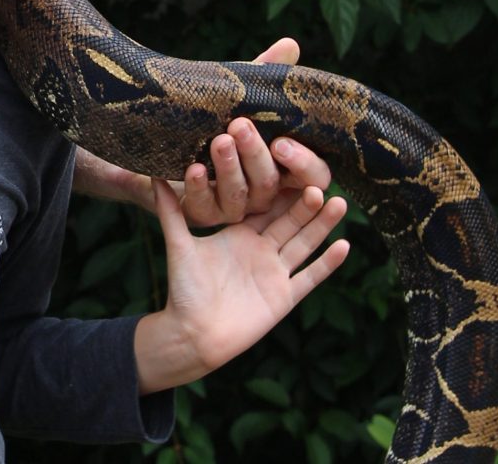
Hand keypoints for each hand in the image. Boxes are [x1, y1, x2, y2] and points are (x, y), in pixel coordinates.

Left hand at [71, 38, 334, 222]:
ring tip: (217, 140)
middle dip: (256, 155)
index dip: (303, 163)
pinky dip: (197, 187)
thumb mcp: (236, 97)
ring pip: (239, 197)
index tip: (283, 141)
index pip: (313, 176)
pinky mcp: (202, 215)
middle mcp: (264, 194)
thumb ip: (264, 75)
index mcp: (284, 169)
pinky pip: (203, 207)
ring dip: (228, 169)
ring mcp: (234, 208)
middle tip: (239, 126)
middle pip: (271, 184)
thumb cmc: (211, 118)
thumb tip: (290, 45)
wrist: (158, 143)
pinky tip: (192, 168)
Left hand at [134, 179, 350, 392]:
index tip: (292, 165)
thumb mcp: (179, 244)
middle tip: (321, 180)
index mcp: (240, 235)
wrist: (192, 332)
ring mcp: (276, 274)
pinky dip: (327, 264)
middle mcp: (261, 251)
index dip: (280, 190)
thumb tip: (152, 175)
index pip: (265, 207)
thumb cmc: (184, 289)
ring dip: (323, 226)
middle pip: (290, 222)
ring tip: (340, 203)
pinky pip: (310, 278)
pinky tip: (344, 246)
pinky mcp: (285, 297)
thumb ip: (171, 212)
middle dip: (305, 204)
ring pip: (305, 244)